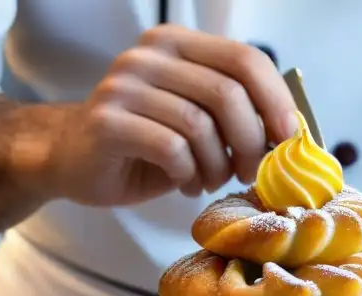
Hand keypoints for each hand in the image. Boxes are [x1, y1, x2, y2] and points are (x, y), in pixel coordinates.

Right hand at [48, 25, 297, 205]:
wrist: (70, 158)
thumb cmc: (143, 144)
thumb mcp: (195, 121)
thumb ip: (235, 115)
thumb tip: (291, 134)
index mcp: (177, 45)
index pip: (244, 59)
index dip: (276, 101)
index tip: (290, 139)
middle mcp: (149, 56)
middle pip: (227, 94)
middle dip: (251, 142)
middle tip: (250, 172)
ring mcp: (124, 86)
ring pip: (200, 126)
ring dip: (217, 165)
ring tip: (210, 180)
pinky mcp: (108, 122)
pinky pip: (171, 149)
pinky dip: (188, 174)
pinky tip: (185, 184)